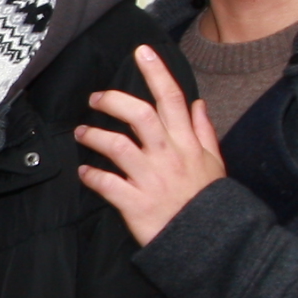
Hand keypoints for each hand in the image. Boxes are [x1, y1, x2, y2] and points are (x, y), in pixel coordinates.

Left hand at [73, 43, 226, 246]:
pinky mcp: (136, 203)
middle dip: (113, 101)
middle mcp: (168, 156)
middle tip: (96, 98)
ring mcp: (151, 179)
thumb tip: (198, 103)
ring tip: (81, 133)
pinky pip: (107, 183)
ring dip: (94, 136)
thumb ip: (204, 131)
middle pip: (139, 115)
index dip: (156, 73)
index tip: (142, 52)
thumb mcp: (215, 163)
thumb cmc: (208, 202)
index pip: (172, 99)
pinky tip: (84, 172)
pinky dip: (91, 175)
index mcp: (187, 144)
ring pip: (117, 146)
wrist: (211, 244)